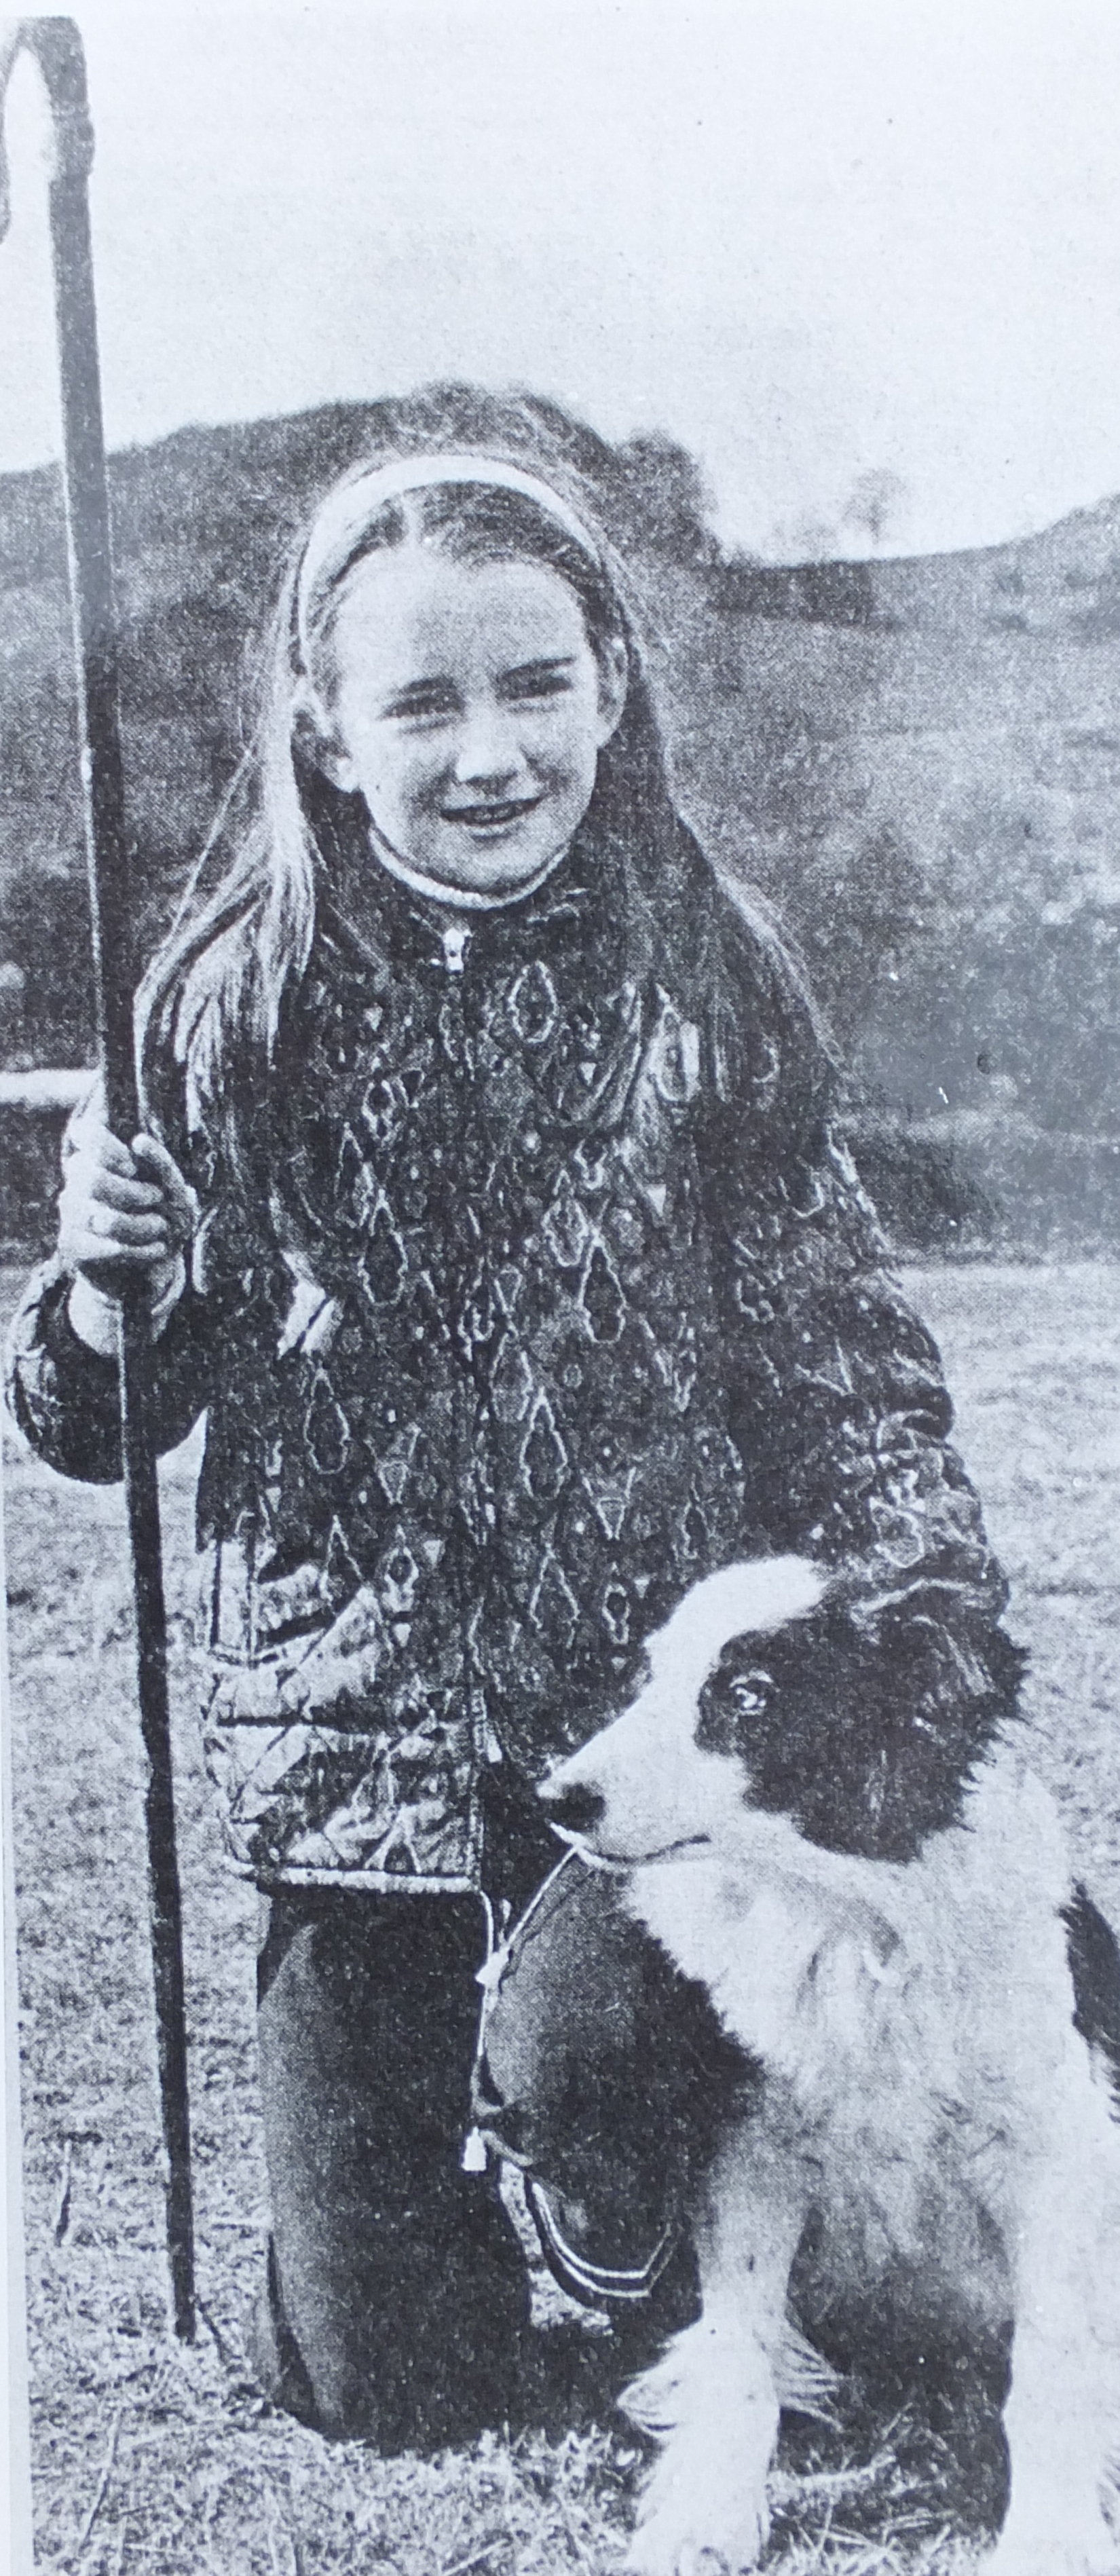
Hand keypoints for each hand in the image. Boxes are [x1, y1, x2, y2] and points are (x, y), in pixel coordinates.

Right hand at [58, 1086, 197, 1344]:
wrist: (155, 1267)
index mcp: (100, 1157)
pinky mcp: (71, 1244)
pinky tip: (157, 1249)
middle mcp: (78, 1180)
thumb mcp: (175, 1192)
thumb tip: (138, 1141)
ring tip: (161, 1229)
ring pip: (103, 1219)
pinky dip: (139, 1250)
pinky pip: (104, 1247)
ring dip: (142, 1226)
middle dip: (134, 1193)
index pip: (85, 1134)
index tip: (134, 1168)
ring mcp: (71, 1212)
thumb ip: (161, 1165)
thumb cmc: (167, 1218)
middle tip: (158, 1199)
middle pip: (93, 1179)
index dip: (110, 1150)